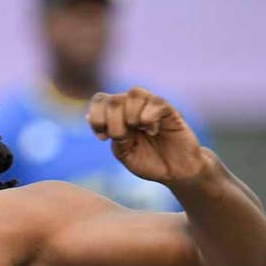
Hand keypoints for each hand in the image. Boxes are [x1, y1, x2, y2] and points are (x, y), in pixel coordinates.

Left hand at [86, 88, 207, 184]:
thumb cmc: (149, 162)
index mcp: (118, 116)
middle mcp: (133, 107)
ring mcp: (151, 106)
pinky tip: (153, 131)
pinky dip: (149, 117)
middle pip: (114, 99)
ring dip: (131, 115)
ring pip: (135, 93)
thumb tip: (88, 116)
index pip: (100, 100)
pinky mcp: (169, 110)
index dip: (97, 117)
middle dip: (113, 122)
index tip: (104, 138)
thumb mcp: (125, 154)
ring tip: (139, 130)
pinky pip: (156, 102)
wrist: (176, 172)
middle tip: (123, 138)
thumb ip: (112, 135)